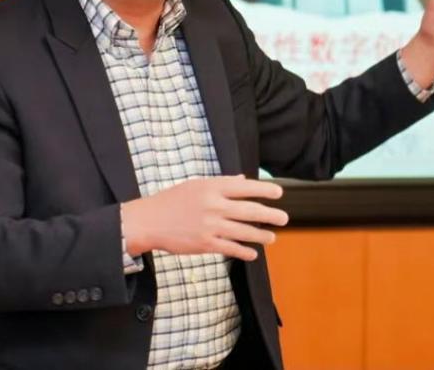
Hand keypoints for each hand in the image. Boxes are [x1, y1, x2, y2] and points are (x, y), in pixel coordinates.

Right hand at [121, 176, 288, 260]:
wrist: (149, 221)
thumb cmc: (172, 200)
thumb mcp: (196, 185)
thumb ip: (221, 183)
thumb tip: (243, 180)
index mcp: (212, 187)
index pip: (245, 187)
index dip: (264, 190)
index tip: (279, 193)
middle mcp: (214, 205)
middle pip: (249, 210)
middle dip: (270, 215)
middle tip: (284, 218)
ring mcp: (210, 226)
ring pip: (243, 231)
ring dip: (261, 235)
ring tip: (272, 237)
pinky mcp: (205, 244)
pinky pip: (230, 248)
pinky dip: (244, 251)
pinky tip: (253, 254)